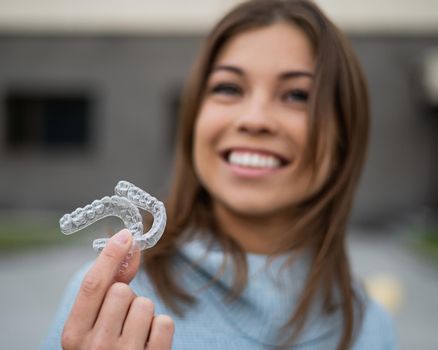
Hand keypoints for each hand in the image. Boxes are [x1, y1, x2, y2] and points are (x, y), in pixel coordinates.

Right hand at [61, 229, 174, 348]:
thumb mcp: (92, 326)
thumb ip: (106, 287)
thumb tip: (128, 243)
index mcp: (73, 336)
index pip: (92, 286)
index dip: (110, 256)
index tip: (126, 235)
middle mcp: (95, 347)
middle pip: (121, 291)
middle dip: (125, 298)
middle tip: (121, 321)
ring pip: (145, 304)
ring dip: (144, 315)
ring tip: (134, 334)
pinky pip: (164, 322)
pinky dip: (160, 329)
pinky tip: (148, 344)